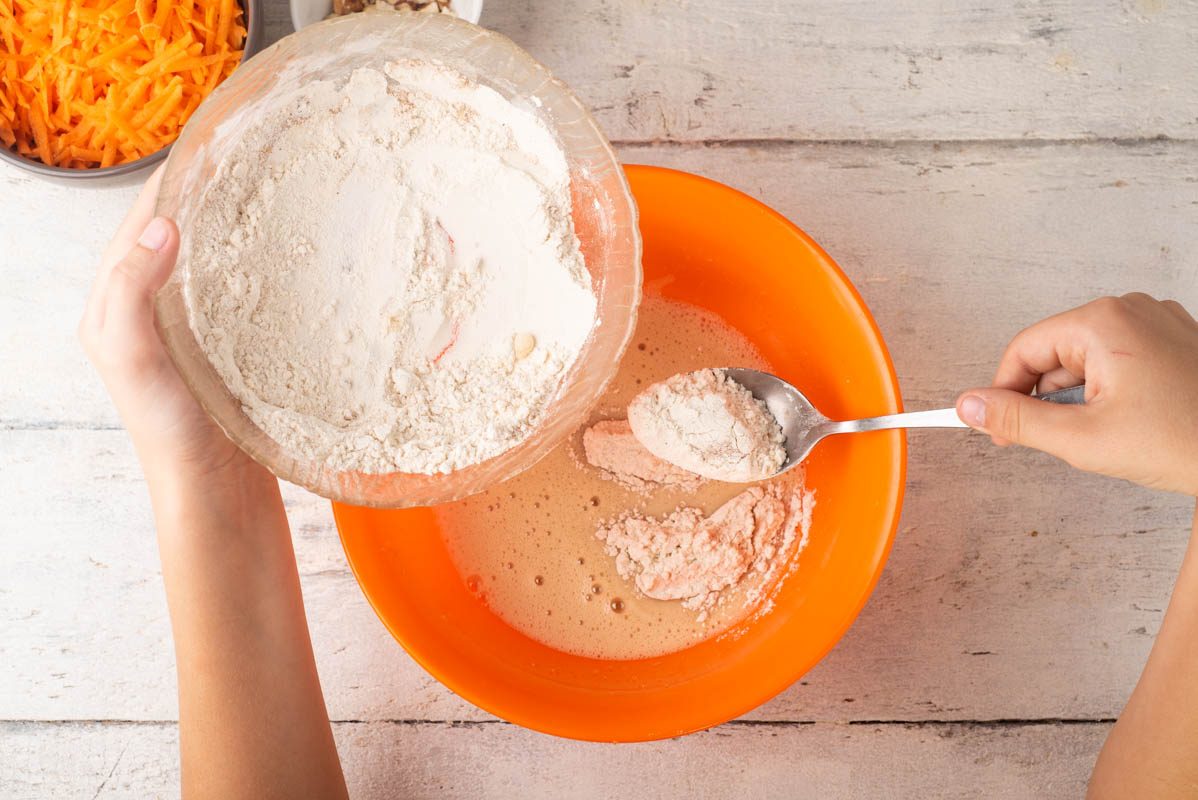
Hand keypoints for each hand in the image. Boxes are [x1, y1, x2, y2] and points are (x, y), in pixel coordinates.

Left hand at [78, 168, 265, 485]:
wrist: (216, 492)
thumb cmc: (169, 430)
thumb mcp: (134, 357)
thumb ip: (132, 291)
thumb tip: (162, 225)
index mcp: (113, 306)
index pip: (138, 226)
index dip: (172, 185)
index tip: (213, 150)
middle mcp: (148, 310)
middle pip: (174, 235)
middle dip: (205, 197)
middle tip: (252, 163)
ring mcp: (190, 328)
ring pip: (208, 259)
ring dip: (232, 227)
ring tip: (272, 195)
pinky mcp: (227, 345)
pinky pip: (237, 288)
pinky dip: (255, 264)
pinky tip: (286, 255)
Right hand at [956, 293, 1197, 495]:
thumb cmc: (1185, 442)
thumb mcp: (1083, 439)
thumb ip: (1016, 421)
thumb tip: (971, 406)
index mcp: (1103, 323)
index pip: (1023, 350)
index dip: (1002, 392)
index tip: (994, 428)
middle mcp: (1129, 311)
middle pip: (1053, 352)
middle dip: (1040, 398)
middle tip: (1041, 442)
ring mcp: (1155, 323)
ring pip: (1084, 359)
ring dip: (1073, 398)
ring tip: (1094, 436)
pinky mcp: (1173, 341)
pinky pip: (1116, 360)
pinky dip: (1104, 391)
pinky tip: (1119, 424)